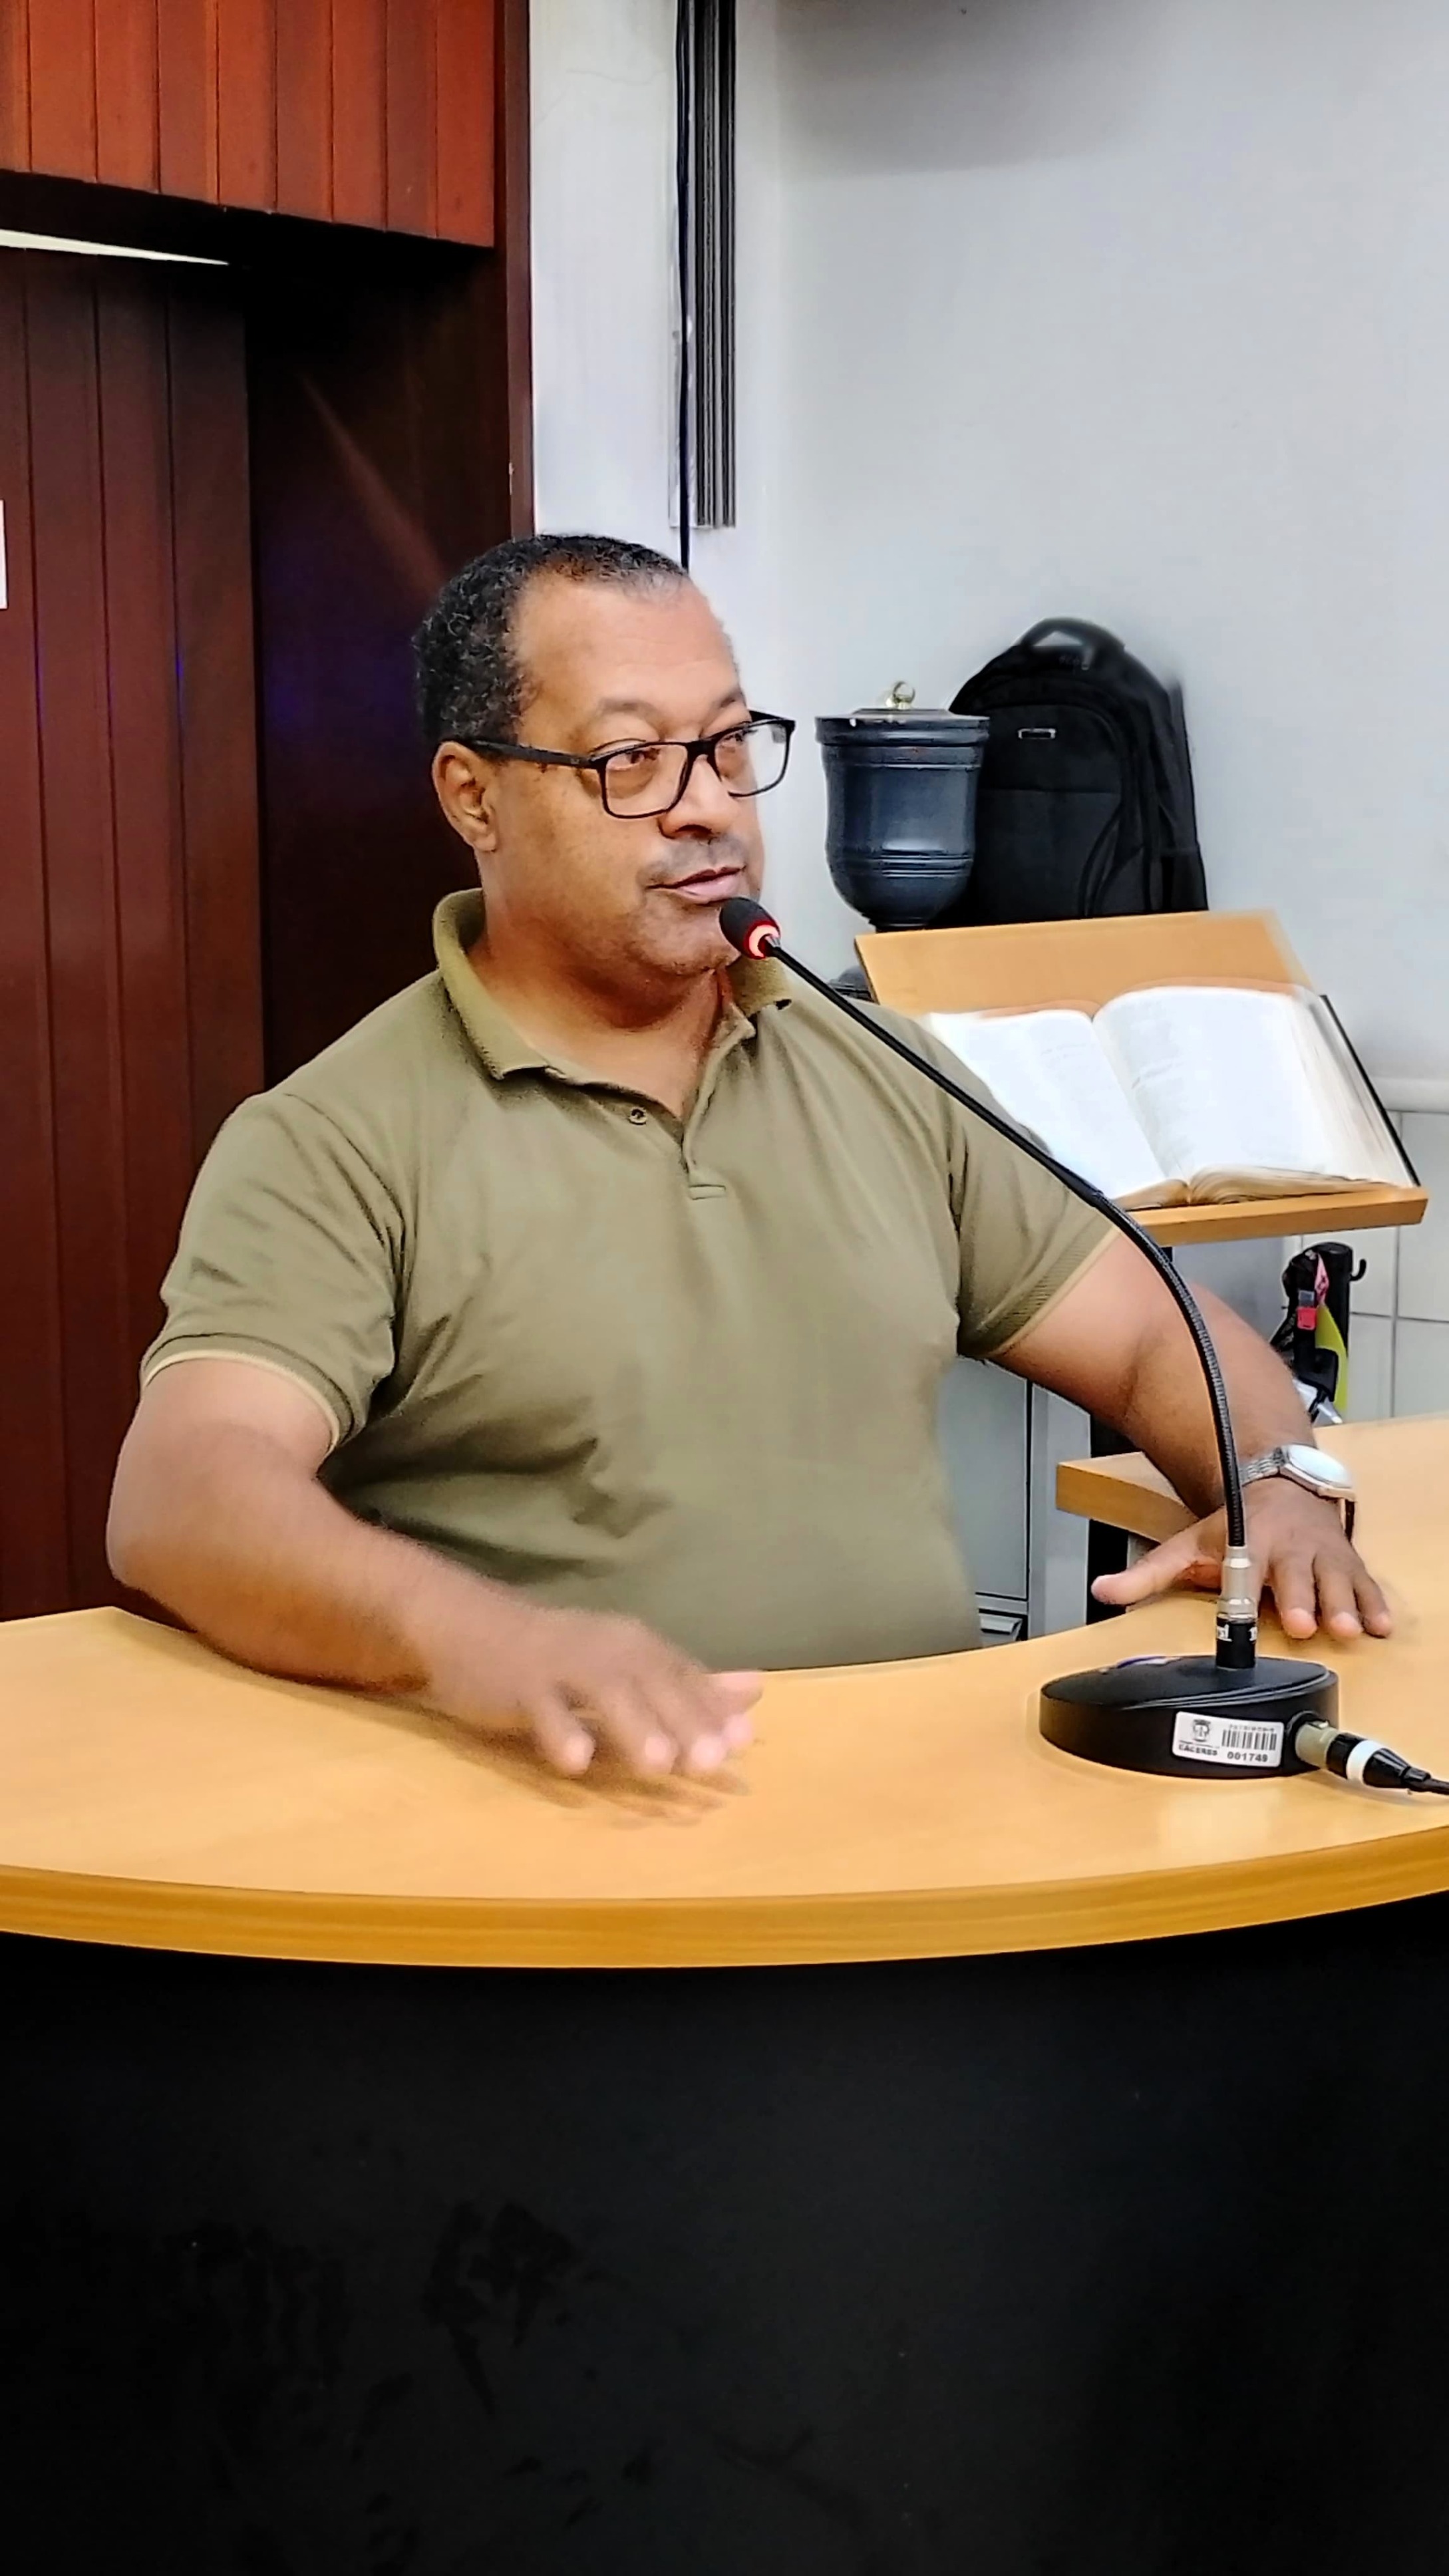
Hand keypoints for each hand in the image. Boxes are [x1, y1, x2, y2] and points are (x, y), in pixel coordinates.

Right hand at [425, 1596, 761, 1777]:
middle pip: (651, 1683)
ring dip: (631, 1726)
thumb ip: (688, 1682)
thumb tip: (758, 1690)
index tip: (744, 1743)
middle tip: (712, 1762)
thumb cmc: (558, 1656)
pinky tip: (574, 1763)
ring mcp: (561, 1664)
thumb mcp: (626, 1664)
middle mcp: (606, 1649)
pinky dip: (558, 1732)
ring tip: (657, 1765)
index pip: (683, 1676)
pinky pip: (540, 1708)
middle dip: (683, 1720)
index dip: (712, 1708)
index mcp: (636, 1647)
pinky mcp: (518, 1683)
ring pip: (602, 1692)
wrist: (469, 1627)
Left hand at [1092, 1478, 1392, 1642]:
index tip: (1253, 1613)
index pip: (1248, 1572)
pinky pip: (1365, 1584)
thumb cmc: (1235, 1526)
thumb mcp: (1189, 1546)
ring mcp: (1323, 1555)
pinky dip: (1375, 1603)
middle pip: (1297, 1577)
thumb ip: (1147, 1574)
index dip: (1250, 1595)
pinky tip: (1381, 1626)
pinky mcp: (1348, 1563)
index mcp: (1250, 1543)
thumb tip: (1101, 1591)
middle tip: (1306, 1622)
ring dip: (1344, 1604)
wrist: (1280, 1486)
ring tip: (1352, 1628)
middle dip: (1302, 1599)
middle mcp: (1290, 1548)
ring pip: (1336, 1580)